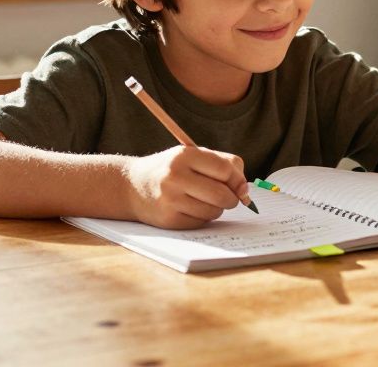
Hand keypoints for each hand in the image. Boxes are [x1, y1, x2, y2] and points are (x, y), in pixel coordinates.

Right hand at [125, 146, 249, 228]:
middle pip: (222, 194)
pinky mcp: (169, 220)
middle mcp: (175, 177)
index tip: (241, 186)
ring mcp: (170, 200)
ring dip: (217, 208)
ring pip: (214, 211)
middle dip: (232, 198)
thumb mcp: (192, 155)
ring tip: (205, 200)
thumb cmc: (171, 169)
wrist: (132, 186)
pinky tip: (191, 208)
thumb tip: (244, 190)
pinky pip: (201, 223)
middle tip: (228, 197)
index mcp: (184, 155)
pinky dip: (203, 217)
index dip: (238, 180)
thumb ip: (223, 164)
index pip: (225, 169)